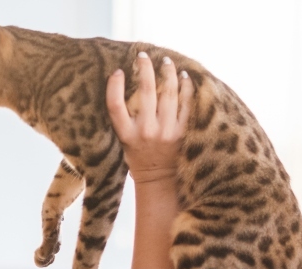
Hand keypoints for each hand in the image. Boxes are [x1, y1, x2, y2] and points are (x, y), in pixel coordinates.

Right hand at [106, 53, 193, 183]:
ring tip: (166, 62)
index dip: (115, 86)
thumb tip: (128, 82)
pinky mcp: (182, 133)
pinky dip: (186, 87)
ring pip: (168, 93)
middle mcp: (145, 131)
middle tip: (143, 55)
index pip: (115, 105)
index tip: (118, 71)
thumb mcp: (123, 139)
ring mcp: (165, 132)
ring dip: (167, 73)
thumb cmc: (138, 155)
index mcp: (126, 134)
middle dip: (145, 69)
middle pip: (145, 92)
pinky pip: (186, 104)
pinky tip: (184, 76)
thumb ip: (125, 117)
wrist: (158, 179)